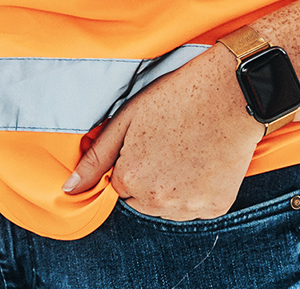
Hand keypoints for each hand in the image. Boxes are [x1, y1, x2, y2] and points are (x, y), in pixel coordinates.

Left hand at [61, 48, 260, 221]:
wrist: (231, 93)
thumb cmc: (176, 98)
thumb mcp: (127, 118)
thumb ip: (96, 158)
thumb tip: (69, 189)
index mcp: (130, 179)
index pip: (120, 186)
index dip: (133, 162)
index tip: (150, 141)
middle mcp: (157, 201)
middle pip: (143, 200)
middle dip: (150, 179)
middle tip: (170, 143)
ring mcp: (188, 207)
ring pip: (169, 206)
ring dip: (174, 188)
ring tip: (188, 150)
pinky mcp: (215, 207)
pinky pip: (197, 206)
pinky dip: (199, 190)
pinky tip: (205, 160)